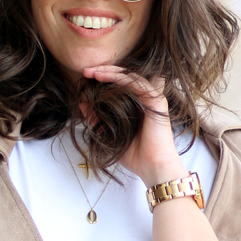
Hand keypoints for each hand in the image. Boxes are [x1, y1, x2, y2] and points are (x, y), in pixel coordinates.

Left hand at [81, 64, 186, 186]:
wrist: (153, 168)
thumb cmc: (135, 157)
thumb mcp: (109, 135)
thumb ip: (97, 120)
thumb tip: (82, 103)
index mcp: (139, 106)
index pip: (121, 86)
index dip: (105, 79)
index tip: (86, 80)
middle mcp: (147, 100)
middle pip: (125, 77)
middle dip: (104, 72)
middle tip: (85, 71)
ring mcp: (153, 99)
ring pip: (130, 77)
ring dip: (109, 72)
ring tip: (91, 72)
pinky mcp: (157, 101)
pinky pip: (135, 83)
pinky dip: (118, 77)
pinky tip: (102, 77)